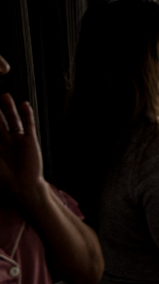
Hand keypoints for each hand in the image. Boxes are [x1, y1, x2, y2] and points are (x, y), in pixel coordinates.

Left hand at [0, 93, 45, 210]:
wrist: (22, 187)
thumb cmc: (4, 179)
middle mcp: (5, 141)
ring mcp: (18, 140)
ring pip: (12, 120)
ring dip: (8, 108)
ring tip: (4, 96)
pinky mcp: (30, 140)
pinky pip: (28, 125)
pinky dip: (27, 115)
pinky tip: (24, 105)